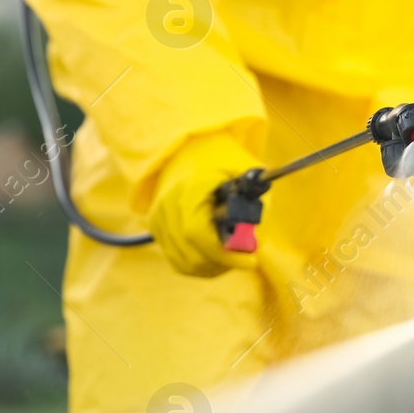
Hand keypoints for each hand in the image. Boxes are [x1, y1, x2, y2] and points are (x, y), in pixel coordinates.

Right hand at [149, 133, 260, 277]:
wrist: (188, 147)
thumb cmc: (222, 159)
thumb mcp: (247, 173)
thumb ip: (257, 206)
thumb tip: (256, 245)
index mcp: (189, 187)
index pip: (197, 233)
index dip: (225, 254)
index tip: (252, 262)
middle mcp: (167, 204)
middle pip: (193, 254)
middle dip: (225, 261)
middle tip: (247, 256)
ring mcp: (158, 218)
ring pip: (186, 263)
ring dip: (214, 265)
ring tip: (232, 251)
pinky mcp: (156, 228)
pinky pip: (178, 260)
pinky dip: (200, 264)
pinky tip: (216, 253)